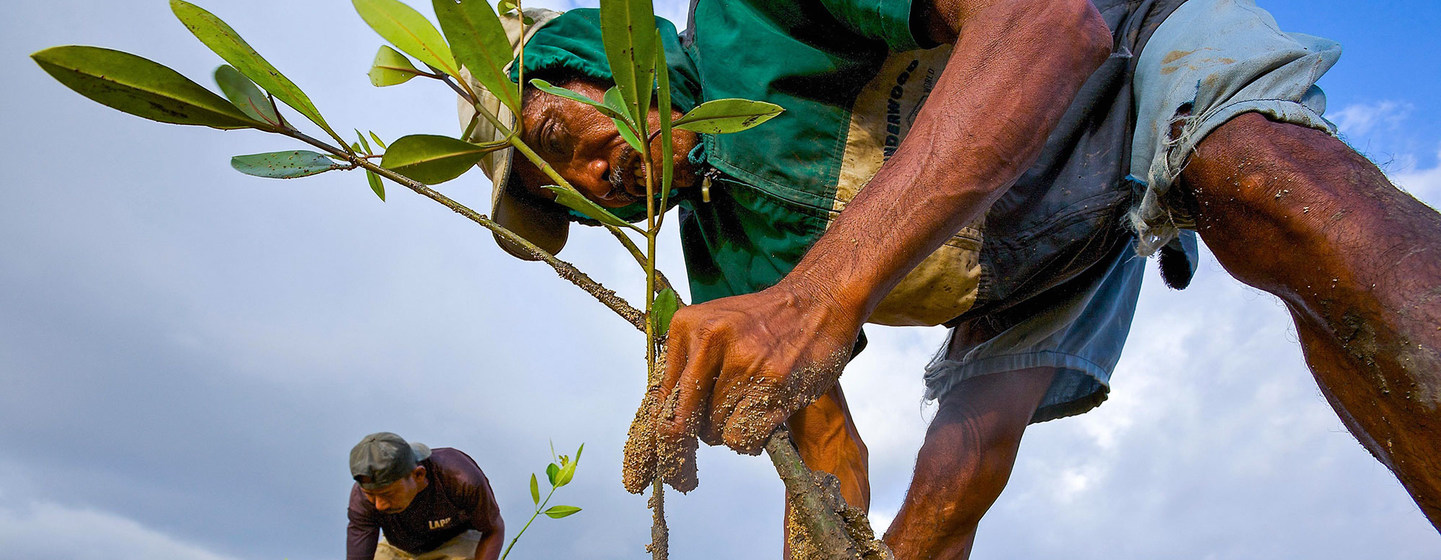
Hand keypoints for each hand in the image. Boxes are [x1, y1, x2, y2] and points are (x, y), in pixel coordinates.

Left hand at [622, 278, 861, 492]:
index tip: (637, 477)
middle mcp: (709, 342)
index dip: (646, 445)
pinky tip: (761, 419)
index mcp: (687, 329)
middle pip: (678, 424)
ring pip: (714, 433)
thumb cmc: (762, 323)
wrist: (818, 301)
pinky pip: (744, 437)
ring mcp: (743, 363)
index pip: (657, 399)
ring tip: (747, 406)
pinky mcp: (774, 384)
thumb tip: (660, 428)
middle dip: (677, 460)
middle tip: (682, 479)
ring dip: (727, 434)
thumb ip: (685, 370)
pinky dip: (749, 440)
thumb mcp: (713, 330)